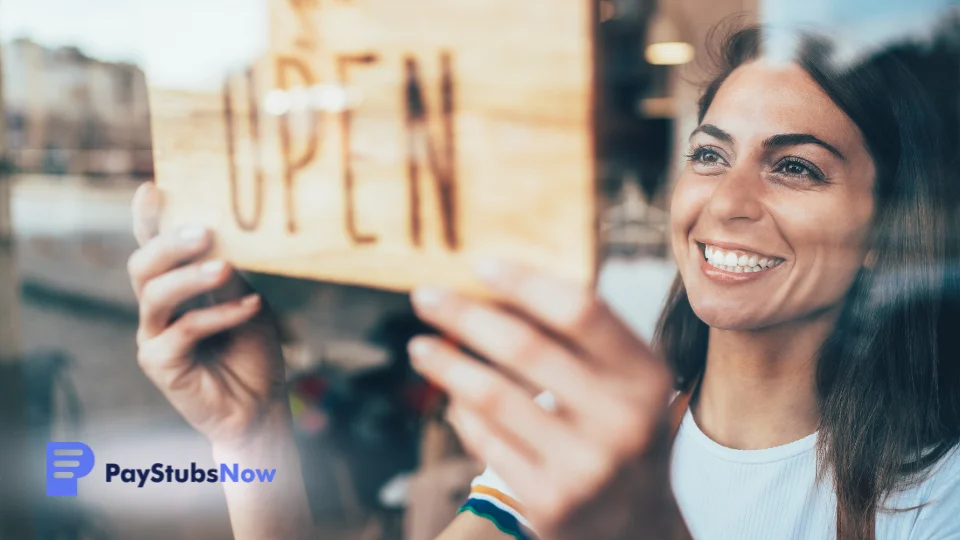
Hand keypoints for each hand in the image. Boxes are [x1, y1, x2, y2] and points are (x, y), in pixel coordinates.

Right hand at [127, 182, 290, 449]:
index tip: (152, 188)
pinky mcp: (160, 364)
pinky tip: (251, 307)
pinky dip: (219, 315)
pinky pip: (184, 331)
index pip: (154, 246)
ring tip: (224, 266)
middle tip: (204, 231)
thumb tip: (222, 235)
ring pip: (155, 295)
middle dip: (169, 243)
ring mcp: (154, 336)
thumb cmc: (252, 350)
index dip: (148, 219)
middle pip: (143, 265)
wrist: (261, 406)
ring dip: (190, 277)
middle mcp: (157, 308)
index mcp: (175, 287)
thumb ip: (230, 274)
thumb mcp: (247, 301)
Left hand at [408, 262, 688, 539]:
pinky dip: (462, 413)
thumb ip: (581, 338)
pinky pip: (487, 442)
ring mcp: (586, 466)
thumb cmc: (621, 431)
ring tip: (420, 346)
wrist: (639, 524)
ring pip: (493, 396)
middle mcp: (622, 420)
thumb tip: (497, 286)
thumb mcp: (627, 382)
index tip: (479, 265)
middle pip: (525, 347)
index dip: (525, 282)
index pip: (580, 311)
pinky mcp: (550, 502)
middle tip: (424, 296)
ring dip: (447, 364)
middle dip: (464, 315)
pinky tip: (452, 398)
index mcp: (645, 377)